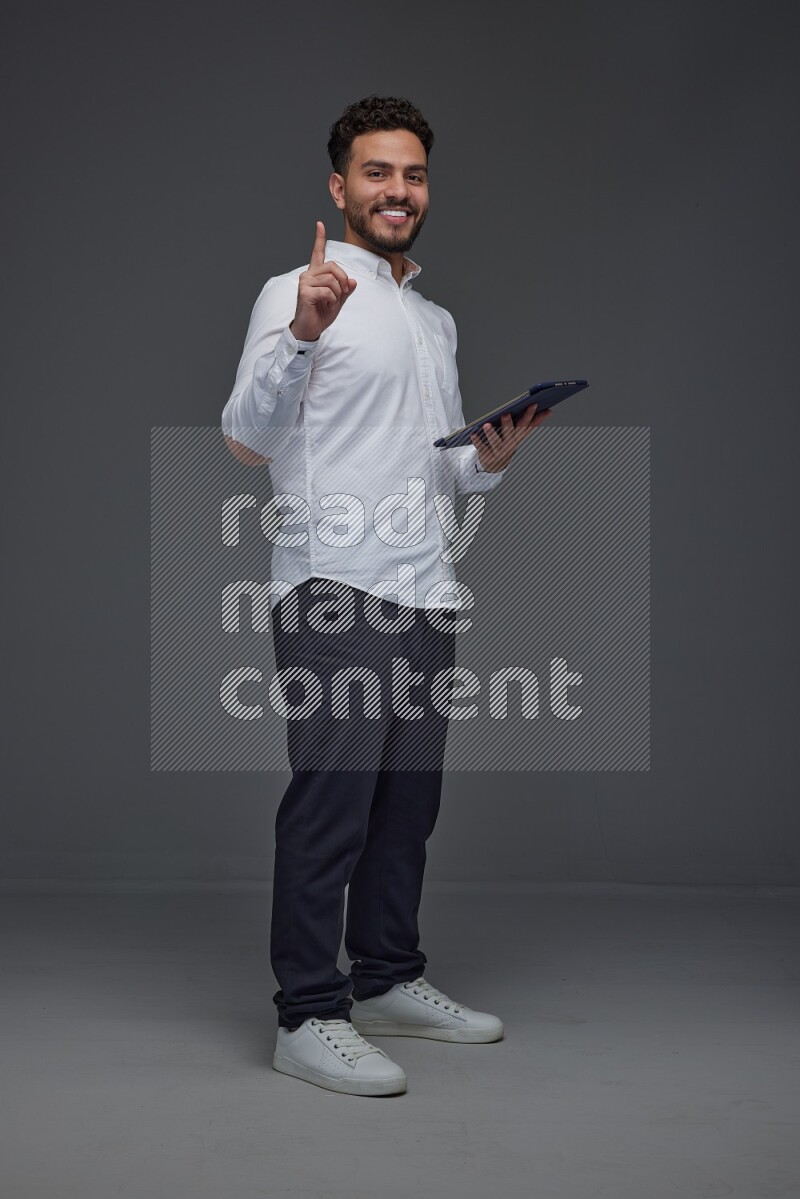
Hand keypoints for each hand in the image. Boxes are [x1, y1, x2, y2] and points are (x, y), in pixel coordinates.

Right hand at [290, 221, 356, 341]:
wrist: (310, 329)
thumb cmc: (321, 314)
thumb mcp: (338, 300)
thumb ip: (345, 290)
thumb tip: (352, 280)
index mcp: (315, 274)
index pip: (318, 253)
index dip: (319, 238)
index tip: (319, 224)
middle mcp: (308, 275)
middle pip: (333, 266)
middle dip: (343, 280)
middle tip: (342, 294)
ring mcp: (304, 282)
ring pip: (331, 280)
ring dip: (337, 294)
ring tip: (331, 303)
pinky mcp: (304, 292)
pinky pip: (327, 291)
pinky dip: (332, 300)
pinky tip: (326, 305)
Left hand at [469, 402, 551, 471]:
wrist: (495, 465)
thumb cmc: (508, 444)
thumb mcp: (520, 434)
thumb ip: (533, 422)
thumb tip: (549, 411)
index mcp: (518, 438)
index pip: (526, 426)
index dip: (531, 416)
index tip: (533, 404)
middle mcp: (510, 445)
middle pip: (510, 434)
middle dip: (508, 424)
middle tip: (506, 414)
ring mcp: (498, 451)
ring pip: (495, 442)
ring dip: (491, 434)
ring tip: (486, 424)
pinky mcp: (486, 455)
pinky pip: (481, 448)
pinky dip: (477, 441)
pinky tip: (472, 433)